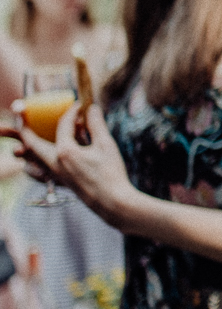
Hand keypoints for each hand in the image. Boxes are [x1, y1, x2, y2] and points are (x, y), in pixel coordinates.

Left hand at [3, 101, 136, 220]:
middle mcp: (54, 163)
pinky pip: (38, 170)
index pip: (63, 125)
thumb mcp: (106, 145)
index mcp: (65, 152)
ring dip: (28, 145)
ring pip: (31, 157)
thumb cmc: (111, 174)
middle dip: (24, 127)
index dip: (71, 112)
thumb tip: (91, 109)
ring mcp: (55, 174)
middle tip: (21, 113)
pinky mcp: (59, 182)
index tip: (80, 106)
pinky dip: (35, 162)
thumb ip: (96, 125)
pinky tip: (40, 159)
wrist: (112, 203)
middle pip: (31, 142)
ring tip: (26, 137)